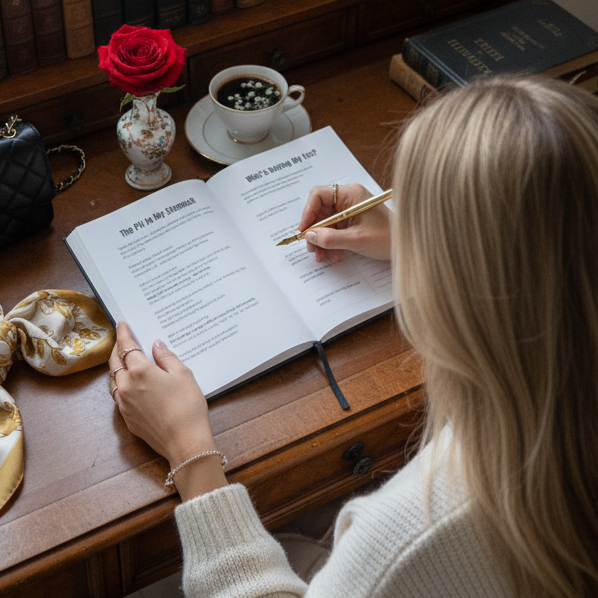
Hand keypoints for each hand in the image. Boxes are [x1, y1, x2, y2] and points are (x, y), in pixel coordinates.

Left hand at [109, 322, 226, 498]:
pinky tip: (131, 384)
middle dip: (118, 348)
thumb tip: (156, 345)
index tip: (122, 324)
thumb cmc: (188, 407)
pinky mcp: (127, 418)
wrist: (184, 442)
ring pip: (113, 379)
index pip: (126, 346)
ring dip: (117, 367)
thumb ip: (167, 357)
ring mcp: (123, 403)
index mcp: (140, 371)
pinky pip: (118, 395)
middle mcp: (126, 385)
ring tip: (125, 360)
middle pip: (115, 361)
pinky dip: (121, 384)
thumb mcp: (183, 375)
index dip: (124, 333)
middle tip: (123, 340)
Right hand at [298, 183, 391, 262]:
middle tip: (312, 249)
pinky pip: (335, 230)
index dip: (308, 212)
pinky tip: (334, 255)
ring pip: (326, 223)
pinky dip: (332, 243)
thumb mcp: (356, 239)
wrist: (407, 245)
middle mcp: (349, 199)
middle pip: (321, 211)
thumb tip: (310, 236)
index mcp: (351, 194)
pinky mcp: (353, 221)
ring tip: (323, 257)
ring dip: (323, 241)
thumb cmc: (387, 237)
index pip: (319, 195)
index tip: (304, 230)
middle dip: (315, 232)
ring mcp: (351, 210)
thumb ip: (330, 238)